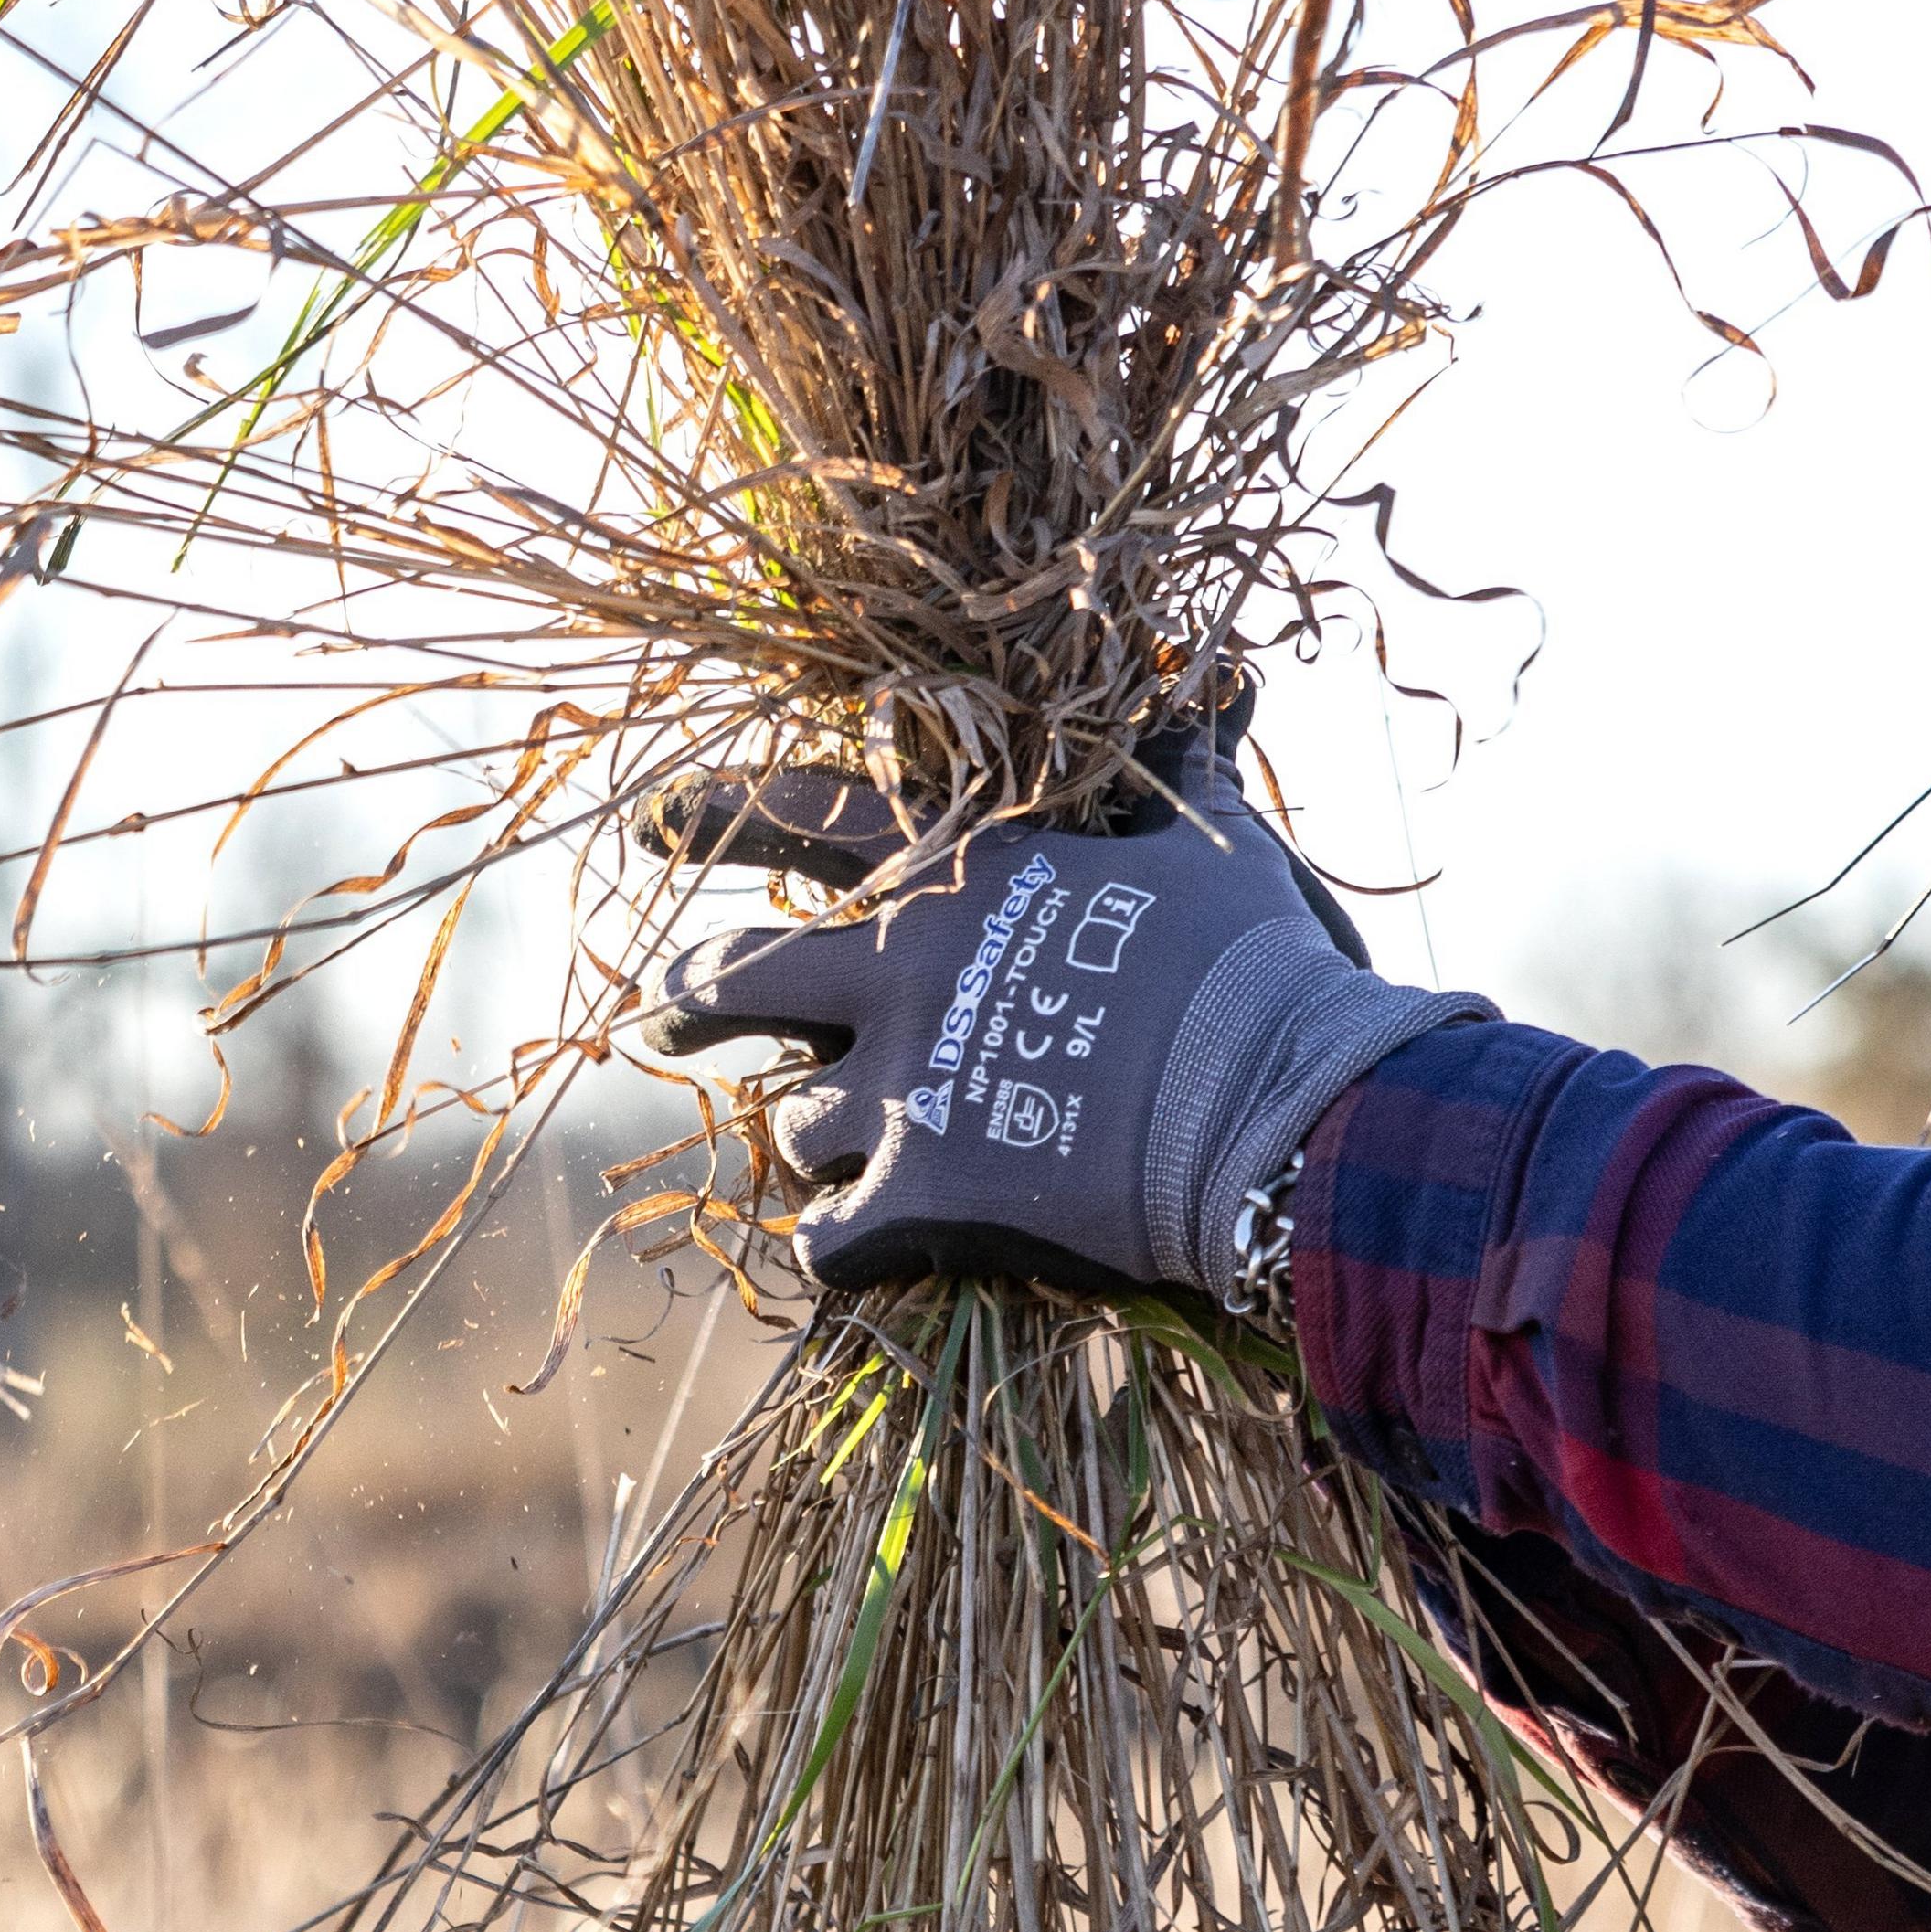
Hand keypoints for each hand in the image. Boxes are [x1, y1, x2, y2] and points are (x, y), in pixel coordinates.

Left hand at [639, 724, 1489, 1304]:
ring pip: (790, 1124)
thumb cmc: (1251, 966)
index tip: (653, 817)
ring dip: (818, 1141)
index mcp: (960, 878)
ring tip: (868, 1155)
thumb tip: (1226, 676)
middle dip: (699, 995)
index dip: (723, 812)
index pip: (814, 818)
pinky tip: (864, 1255)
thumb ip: (1190, 767)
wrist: (1278, 1107)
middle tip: (672, 1012)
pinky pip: (824, 1241)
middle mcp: (901, 973)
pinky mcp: (916, 1197)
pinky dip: (840, 1252)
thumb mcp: (1214, 845)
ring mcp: (898, 1089)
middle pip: (738, 978)